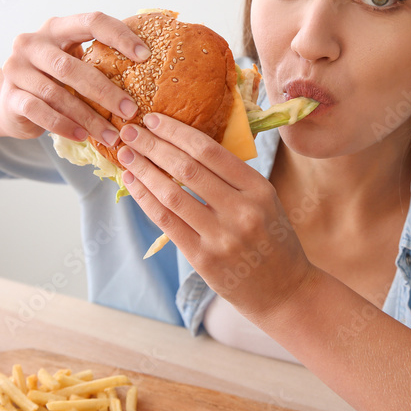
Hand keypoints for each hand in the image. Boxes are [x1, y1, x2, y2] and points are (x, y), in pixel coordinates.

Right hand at [0, 12, 149, 144]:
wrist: (10, 102)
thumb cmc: (54, 80)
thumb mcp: (75, 62)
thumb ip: (101, 59)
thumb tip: (152, 65)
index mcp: (57, 28)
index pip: (92, 21)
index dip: (119, 35)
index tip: (145, 56)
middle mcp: (33, 44)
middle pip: (72, 66)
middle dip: (105, 91)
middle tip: (131, 111)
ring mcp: (17, 70)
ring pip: (57, 94)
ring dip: (88, 118)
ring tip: (112, 135)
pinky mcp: (10, 97)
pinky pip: (40, 112)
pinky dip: (64, 126)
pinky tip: (83, 137)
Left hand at [115, 114, 317, 321]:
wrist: (285, 291)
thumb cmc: (272, 240)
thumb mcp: (266, 201)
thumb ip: (233, 178)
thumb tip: (185, 146)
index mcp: (260, 188)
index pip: (210, 150)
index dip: (176, 132)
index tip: (153, 119)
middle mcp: (243, 210)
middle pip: (187, 168)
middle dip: (153, 145)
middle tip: (129, 130)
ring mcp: (223, 237)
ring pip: (171, 194)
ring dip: (143, 170)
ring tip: (125, 154)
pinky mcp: (205, 260)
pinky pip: (167, 222)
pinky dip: (145, 199)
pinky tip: (133, 184)